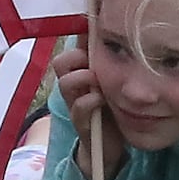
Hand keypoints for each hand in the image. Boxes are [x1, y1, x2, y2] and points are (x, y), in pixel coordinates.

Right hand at [51, 46, 125, 179]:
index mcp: (80, 73)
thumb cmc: (113, 108)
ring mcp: (75, 104)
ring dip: (83, 77)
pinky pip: (79, 107)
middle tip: (94, 61)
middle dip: (77, 57)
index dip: (81, 39)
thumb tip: (117, 40)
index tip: (95, 34)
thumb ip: (112, 64)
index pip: (72, 48)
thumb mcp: (112, 82)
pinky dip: (90, 100)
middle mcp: (74, 87)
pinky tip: (102, 100)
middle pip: (61, 62)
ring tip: (98, 81)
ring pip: (65, 82)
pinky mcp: (81, 122)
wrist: (110, 145)